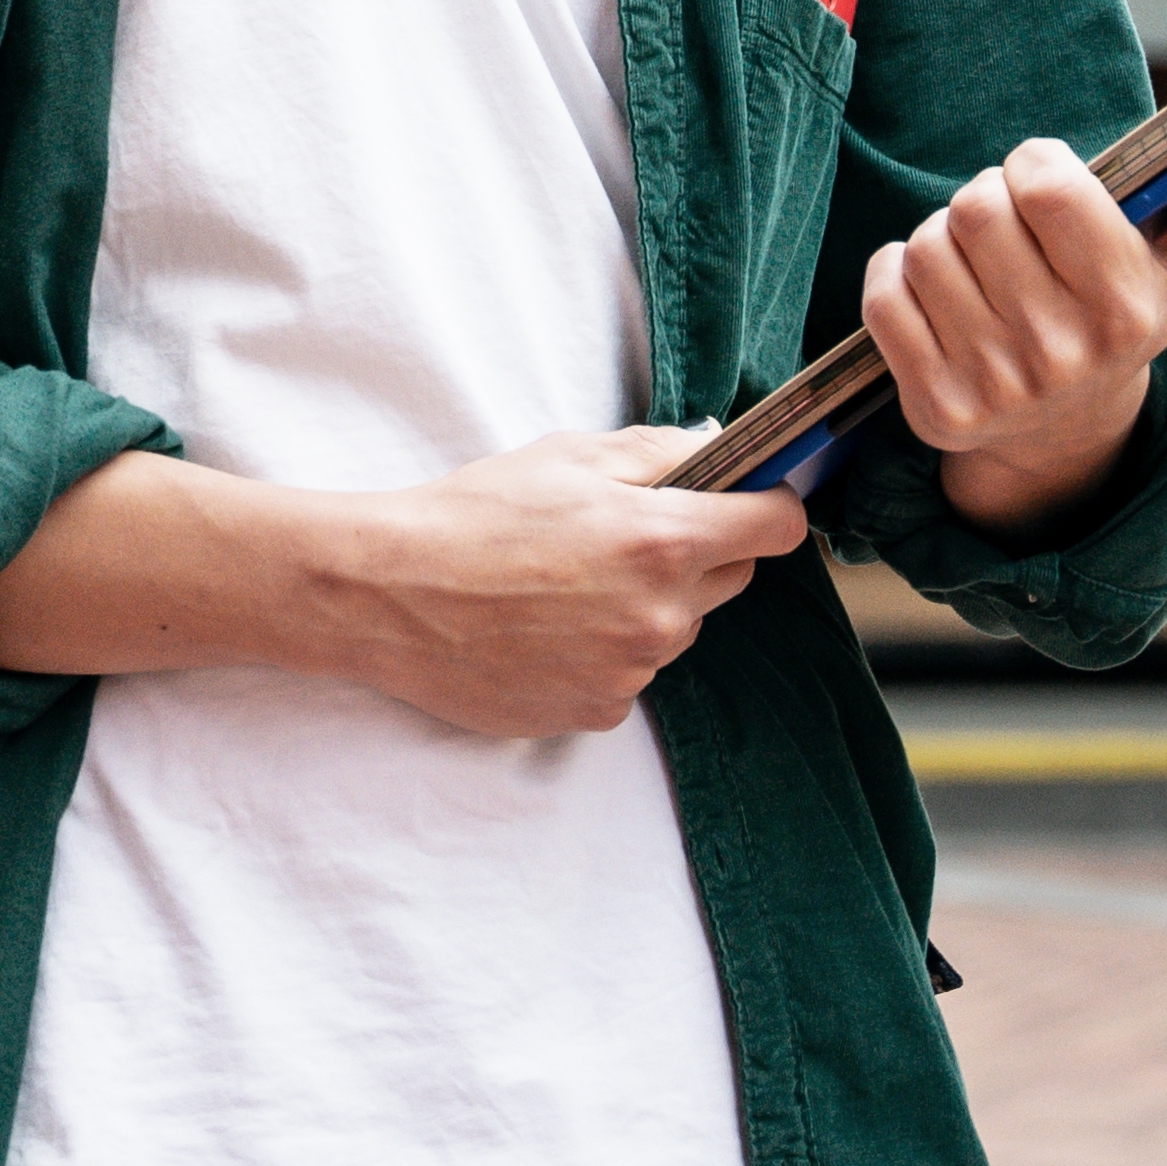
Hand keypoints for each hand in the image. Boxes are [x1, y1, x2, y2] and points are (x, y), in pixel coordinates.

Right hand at [0, 430, 802, 740]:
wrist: (390, 593)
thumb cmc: (471, 513)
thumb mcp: (566, 454)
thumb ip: (659, 453)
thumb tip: (720, 453)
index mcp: (663, 539)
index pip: (776, 527)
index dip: (770, 505)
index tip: (756, 499)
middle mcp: (661, 614)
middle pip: (729, 578)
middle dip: (697, 552)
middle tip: (623, 533)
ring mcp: (631, 672)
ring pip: (675, 629)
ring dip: (645, 605)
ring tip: (563, 583)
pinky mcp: (596, 712)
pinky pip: (628, 675)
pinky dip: (603, 652)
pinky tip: (544, 627)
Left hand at [869, 133, 1166, 540]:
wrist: (1065, 435)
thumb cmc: (1117, 319)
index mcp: (1127, 306)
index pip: (1047, 185)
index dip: (1034, 163)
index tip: (1043, 177)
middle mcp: (1063, 351)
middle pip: (975, 208)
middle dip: (985, 197)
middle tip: (1006, 222)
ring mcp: (997, 386)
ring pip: (924, 247)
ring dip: (941, 240)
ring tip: (979, 265)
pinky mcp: (936, 409)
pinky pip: (883, 294)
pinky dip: (897, 277)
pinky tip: (940, 295)